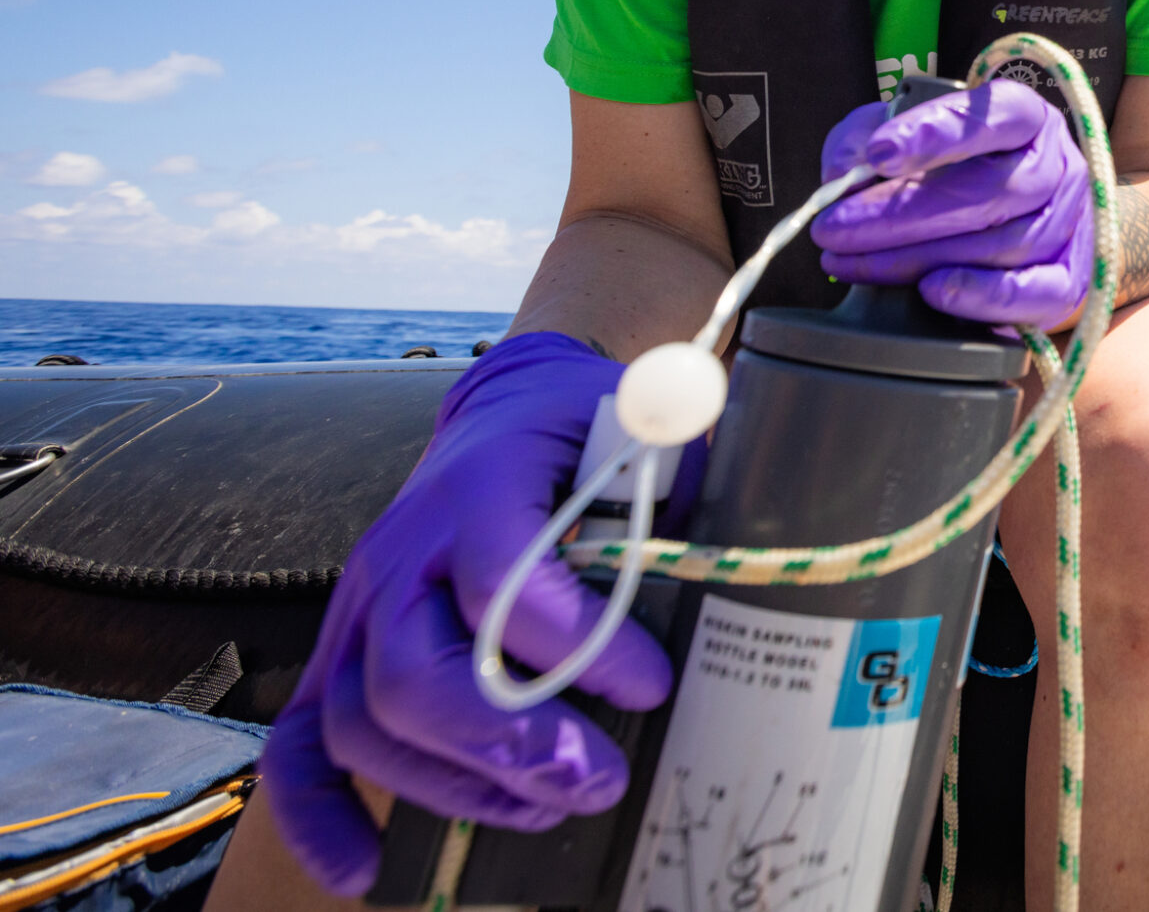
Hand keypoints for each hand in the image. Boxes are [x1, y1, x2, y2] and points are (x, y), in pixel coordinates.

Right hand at [259, 332, 703, 895]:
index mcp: (480, 488)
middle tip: (598, 777)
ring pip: (361, 721)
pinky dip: (320, 818)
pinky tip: (367, 871)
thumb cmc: (586, 434)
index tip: (652, 685)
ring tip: (550, 807)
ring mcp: (361, 606)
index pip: (501, 579)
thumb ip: (677, 498)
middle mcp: (403, 550)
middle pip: (412, 672)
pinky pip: (299, 745)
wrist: (508, 409)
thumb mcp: (645, 436)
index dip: (577, 645)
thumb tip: (723, 572)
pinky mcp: (342, 653)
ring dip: (453, 785)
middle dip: (507, 744)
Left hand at [811, 78, 1095, 329]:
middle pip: (992, 190)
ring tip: (853, 263)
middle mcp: (1056, 165)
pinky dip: (982, 296)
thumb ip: (863, 140)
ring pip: (1004, 244)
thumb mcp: (898, 133)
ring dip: (918, 259)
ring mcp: (1068, 224)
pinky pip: (1035, 293)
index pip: (993, 116)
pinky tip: (931, 291)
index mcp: (1023, 116)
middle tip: (834, 228)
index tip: (877, 153)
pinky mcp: (1068, 279)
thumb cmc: (944, 168)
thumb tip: (843, 175)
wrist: (1001, 218)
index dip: (936, 133)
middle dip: (902, 212)